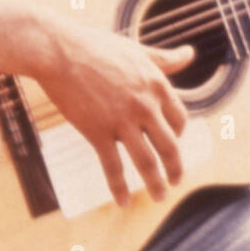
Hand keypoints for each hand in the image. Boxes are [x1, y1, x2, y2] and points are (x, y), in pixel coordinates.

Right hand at [36, 25, 194, 205]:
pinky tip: (124, 202)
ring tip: (160, 197)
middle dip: (175, 167)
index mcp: (157, 85)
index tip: (172, 142)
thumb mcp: (137, 51)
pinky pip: (113, 168)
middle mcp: (145, 106)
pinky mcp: (98, 132)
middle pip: (170, 145)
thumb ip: (165, 59)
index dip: (178, 134)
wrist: (59, 52)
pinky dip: (120, 188)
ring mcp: (122, 121)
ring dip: (156, 184)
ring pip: (147, 161)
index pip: (179, 118)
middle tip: (176, 181)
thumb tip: (190, 53)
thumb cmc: (96, 47)